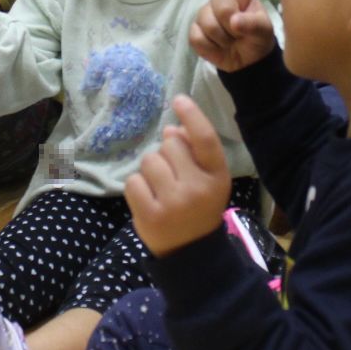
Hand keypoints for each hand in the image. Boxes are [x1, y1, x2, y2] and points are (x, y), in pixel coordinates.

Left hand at [126, 96, 235, 255]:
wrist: (191, 251)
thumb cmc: (199, 205)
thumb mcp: (208, 179)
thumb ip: (195, 151)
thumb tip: (171, 128)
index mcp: (217, 176)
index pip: (205, 138)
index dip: (192, 115)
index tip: (178, 98)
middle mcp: (197, 188)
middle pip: (169, 145)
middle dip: (167, 154)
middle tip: (174, 176)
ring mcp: (173, 203)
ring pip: (149, 160)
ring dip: (150, 170)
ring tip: (161, 188)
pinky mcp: (150, 215)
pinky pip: (133, 181)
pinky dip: (137, 186)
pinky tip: (149, 199)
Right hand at [190, 0, 274, 71]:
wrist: (242, 61)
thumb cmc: (256, 37)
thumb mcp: (262, 31)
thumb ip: (252, 24)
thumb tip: (233, 20)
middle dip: (228, 9)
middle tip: (236, 26)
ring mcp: (207, 8)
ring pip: (210, 15)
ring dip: (224, 34)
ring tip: (233, 39)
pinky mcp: (196, 27)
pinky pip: (200, 33)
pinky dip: (212, 46)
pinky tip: (220, 45)